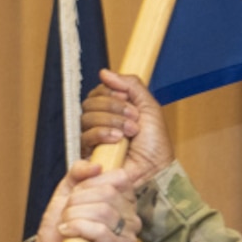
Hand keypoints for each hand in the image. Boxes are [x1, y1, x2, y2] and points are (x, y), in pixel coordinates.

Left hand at [30, 160, 138, 241]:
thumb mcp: (67, 191)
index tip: (75, 195)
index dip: (91, 182)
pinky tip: (67, 233)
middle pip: (108, 193)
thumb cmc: (60, 227)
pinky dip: (77, 228)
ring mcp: (128, 237)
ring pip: (103, 211)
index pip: (119, 177)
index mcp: (124, 200)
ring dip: (74, 215)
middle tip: (66, 213)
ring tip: (66, 224)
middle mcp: (131, 218)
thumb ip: (78, 172)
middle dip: (78, 200)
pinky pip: (100, 231)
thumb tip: (96, 166)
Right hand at [80, 69, 173, 184]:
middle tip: (133, 118)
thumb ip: (130, 85)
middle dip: (113, 107)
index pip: (98, 91)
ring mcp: (94, 138)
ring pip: (87, 118)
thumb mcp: (149, 107)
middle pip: (90, 103)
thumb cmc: (155, 144)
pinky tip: (118, 140)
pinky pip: (85, 136)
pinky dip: (102, 134)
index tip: (128, 99)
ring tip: (130, 132)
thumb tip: (104, 72)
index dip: (111, 92)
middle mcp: (101, 122)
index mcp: (113, 110)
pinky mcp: (89, 154)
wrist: (156, 169)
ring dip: (112, 121)